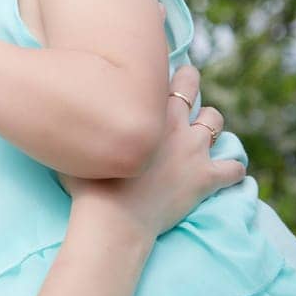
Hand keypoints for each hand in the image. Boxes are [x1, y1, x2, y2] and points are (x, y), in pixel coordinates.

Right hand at [61, 65, 244, 236]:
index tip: (151, 85)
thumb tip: (61, 107)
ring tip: (200, 133)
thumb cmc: (88, 184)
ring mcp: (194, 150)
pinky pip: (233, 168)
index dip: (158, 77)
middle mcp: (175, 123)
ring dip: (210, 124)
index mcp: (147, 110)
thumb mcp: (76, 143)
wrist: (113, 219)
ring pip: (216, 121)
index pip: (162, 76)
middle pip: (193, 88)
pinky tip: (227, 173)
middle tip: (181, 97)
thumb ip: (81, 122)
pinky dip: (233, 169)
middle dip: (189, 87)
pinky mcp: (205, 179)